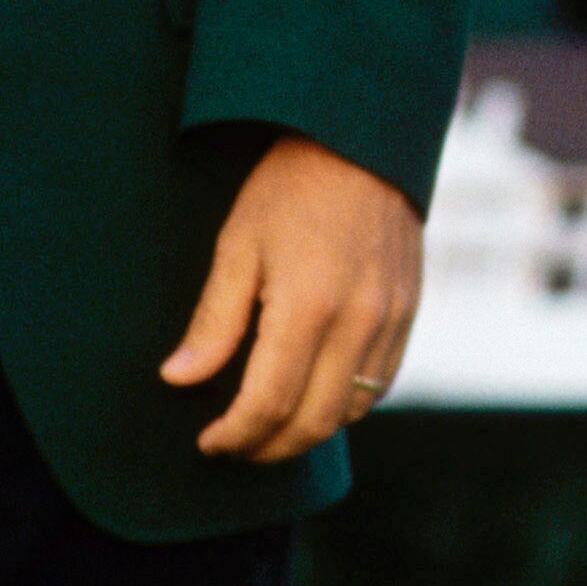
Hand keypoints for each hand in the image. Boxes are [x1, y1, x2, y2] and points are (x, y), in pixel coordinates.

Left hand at [161, 134, 423, 459]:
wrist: (361, 138)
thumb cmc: (289, 187)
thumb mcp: (238, 245)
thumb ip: (213, 321)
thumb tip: (178, 379)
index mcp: (308, 304)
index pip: (270, 403)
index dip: (236, 435)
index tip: (209, 442)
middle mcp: (358, 319)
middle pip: (313, 421)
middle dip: (268, 447)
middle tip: (235, 445)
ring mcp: (390, 317)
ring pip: (352, 411)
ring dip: (308, 431)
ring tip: (271, 426)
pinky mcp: (409, 309)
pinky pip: (381, 382)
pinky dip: (346, 403)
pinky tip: (315, 392)